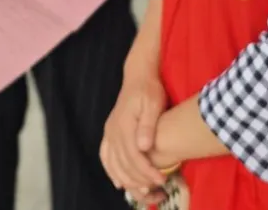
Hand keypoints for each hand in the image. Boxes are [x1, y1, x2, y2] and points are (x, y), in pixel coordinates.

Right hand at [100, 73, 168, 198]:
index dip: (147, 171)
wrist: (138, 77)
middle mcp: (113, 131)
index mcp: (124, 125)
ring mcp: (109, 132)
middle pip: (123, 163)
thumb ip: (148, 125)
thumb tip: (144, 146)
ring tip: (143, 191)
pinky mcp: (110, 133)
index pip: (134, 155)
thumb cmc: (149, 90)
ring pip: (113, 163)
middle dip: (140, 180)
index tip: (162, 180)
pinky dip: (111, 170)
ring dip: (126, 180)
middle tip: (158, 190)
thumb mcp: (153, 103)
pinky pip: (105, 156)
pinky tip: (119, 182)